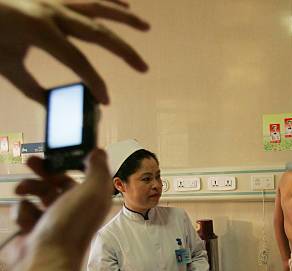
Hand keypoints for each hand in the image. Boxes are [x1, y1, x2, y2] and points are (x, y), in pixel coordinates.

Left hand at [0, 0, 148, 104]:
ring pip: (98, 6)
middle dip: (124, 51)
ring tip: (146, 27)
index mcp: (38, 29)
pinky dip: (108, 0)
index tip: (106, 100)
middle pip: (97, 32)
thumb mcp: (6, 65)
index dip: (95, 81)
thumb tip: (56, 106)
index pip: (77, 60)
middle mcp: (51, 10)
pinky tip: (126, 6)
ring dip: (124, 17)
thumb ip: (32, 88)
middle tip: (143, 68)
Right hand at [0, 149, 112, 270]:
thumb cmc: (71, 226)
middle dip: (43, 170)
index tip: (57, 152)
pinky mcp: (34, 229)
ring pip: (37, 193)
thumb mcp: (92, 191)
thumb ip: (98, 169)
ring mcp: (53, 219)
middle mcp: (74, 208)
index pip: (81, 175)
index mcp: (91, 199)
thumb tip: (98, 152)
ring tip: (22, 191)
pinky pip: (25, 210)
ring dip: (29, 188)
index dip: (70, 163)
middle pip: (56, 182)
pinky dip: (23, 212)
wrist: (45, 259)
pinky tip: (27, 221)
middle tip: (31, 161)